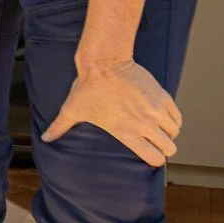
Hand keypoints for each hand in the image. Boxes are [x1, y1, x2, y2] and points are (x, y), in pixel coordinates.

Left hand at [43, 59, 180, 166]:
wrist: (104, 63)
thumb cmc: (88, 87)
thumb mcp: (72, 110)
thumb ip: (60, 127)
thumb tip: (46, 138)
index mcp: (125, 132)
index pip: (154, 158)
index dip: (153, 159)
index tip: (148, 155)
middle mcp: (144, 124)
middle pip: (169, 148)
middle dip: (163, 148)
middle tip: (155, 143)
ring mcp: (155, 110)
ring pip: (174, 132)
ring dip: (168, 133)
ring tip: (158, 130)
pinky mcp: (162, 97)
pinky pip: (177, 116)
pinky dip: (172, 119)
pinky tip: (163, 117)